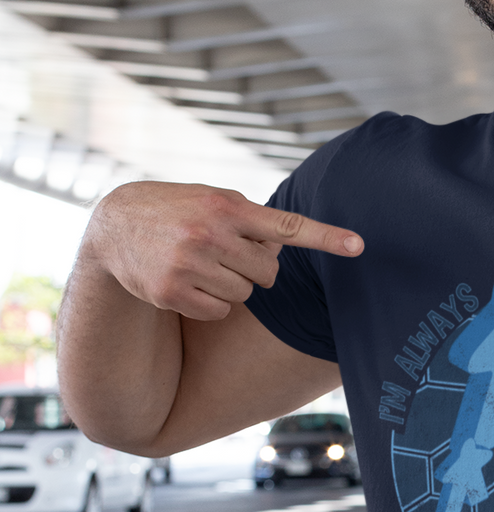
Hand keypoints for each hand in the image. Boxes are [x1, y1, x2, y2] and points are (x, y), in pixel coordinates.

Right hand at [84, 182, 362, 321]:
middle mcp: (210, 234)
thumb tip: (288, 246)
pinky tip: (186, 282)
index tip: (360, 246)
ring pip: (245, 295)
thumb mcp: (214, 199)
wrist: (115, 226)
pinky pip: (219, 312)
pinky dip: (209, 303)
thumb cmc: (179, 211)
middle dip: (254, 268)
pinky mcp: (172, 292)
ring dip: (231, 285)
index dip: (326, 237)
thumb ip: (253, 219)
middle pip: (269, 273)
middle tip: (225, 253)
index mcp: (227, 206)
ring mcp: (189, 265)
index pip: (287, 225)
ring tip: (200, 263)